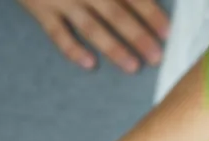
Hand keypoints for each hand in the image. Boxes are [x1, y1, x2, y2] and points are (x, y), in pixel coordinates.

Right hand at [17, 0, 169, 72]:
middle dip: (138, 36)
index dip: (151, 14)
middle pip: (116, 13)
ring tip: (132, 67)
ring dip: (113, 48)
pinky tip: (90, 64)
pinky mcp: (41, 10)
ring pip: (91, 27)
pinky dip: (73, 49)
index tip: (167, 33)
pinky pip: (57, 34)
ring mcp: (62, 1)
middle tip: (156, 57)